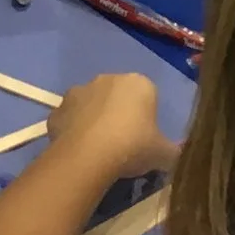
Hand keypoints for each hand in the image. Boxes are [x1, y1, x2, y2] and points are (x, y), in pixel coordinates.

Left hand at [41, 71, 177, 187]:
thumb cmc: (133, 146)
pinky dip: (72, 130)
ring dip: (94, 120)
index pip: (148, 96)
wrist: (88, 156)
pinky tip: (78, 151)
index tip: (144, 139)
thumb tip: (177, 155)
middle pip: (117, 96)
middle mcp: (108, 79)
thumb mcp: (164, 154)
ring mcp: (78, 91)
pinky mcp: (57, 109)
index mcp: (139, 83)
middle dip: (119, 114)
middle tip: (122, 144)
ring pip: (90, 105)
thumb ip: (173, 151)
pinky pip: (69, 119)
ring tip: (98, 149)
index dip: (146, 118)